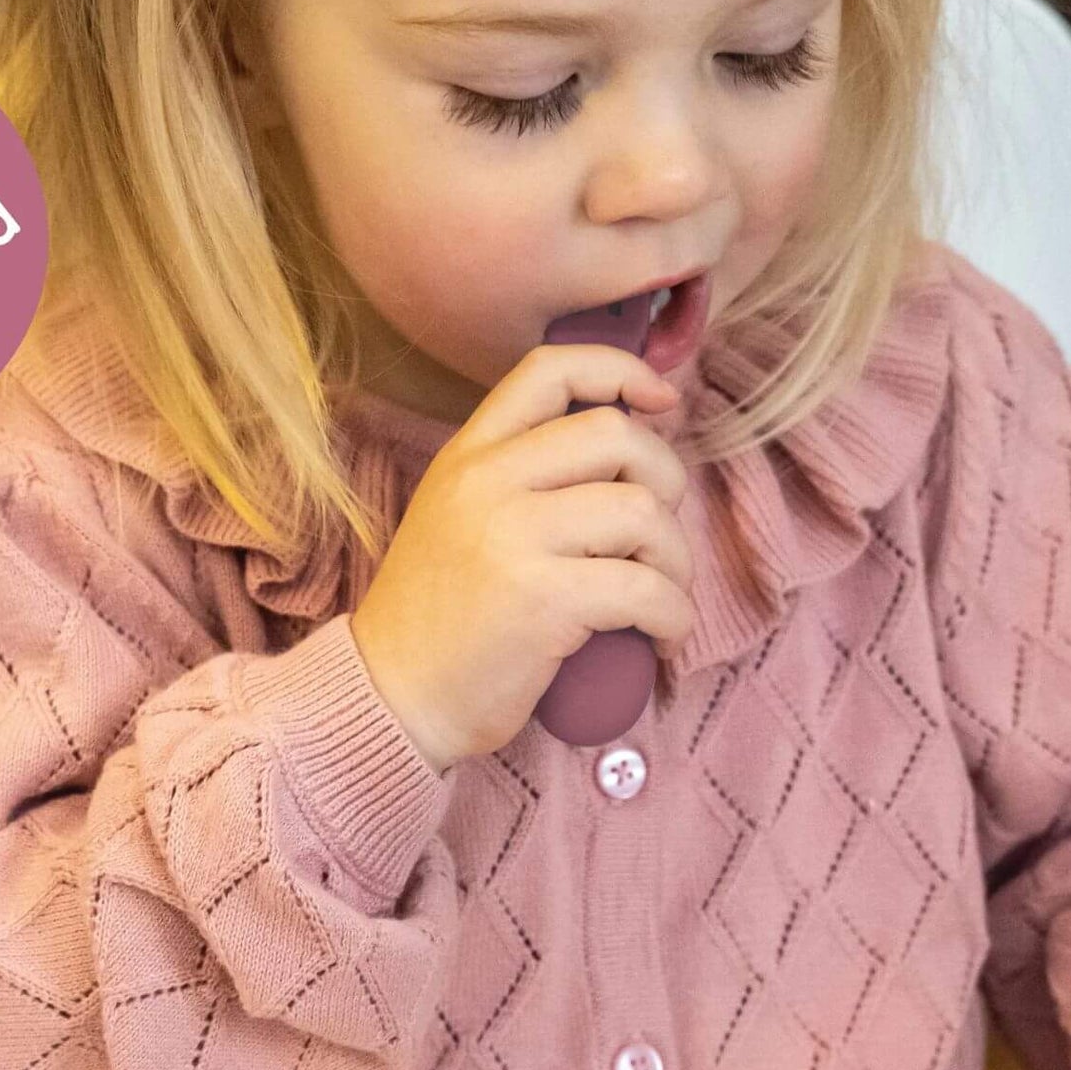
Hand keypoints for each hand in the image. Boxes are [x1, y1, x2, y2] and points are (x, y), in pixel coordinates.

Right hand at [350, 346, 692, 772]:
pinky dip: (674, 616)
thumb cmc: (441, 622)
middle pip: (618, 436)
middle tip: (658, 540)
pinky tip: (662, 639)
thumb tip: (619, 450)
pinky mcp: (543, 600)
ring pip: (643, 511)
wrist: (394, 699)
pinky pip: (646, 590)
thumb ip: (516, 479)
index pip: (552, 369)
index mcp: (469, 456)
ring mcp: (513, 538)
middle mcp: (488, 482)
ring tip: (661, 599)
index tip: (663, 403)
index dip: (623, 372)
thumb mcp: (457, 520)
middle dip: (667, 484)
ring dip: (675, 560)